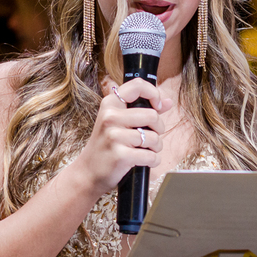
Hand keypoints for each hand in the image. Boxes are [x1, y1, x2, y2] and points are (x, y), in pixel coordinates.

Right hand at [73, 78, 173, 194]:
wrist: (88, 171)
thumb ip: (144, 110)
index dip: (154, 93)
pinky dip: (153, 161)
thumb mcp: (120, 122)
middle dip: (159, 128)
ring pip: (154, 137)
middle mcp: (110, 117)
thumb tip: (168, 102)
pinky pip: (151, 156)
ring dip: (156, 147)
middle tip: (151, 136)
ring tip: (146, 150)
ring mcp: (114, 136)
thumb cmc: (107, 145)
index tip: (158, 106)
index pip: (137, 85)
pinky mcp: (120, 155)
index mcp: (110, 104)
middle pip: (152, 115)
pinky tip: (144, 161)